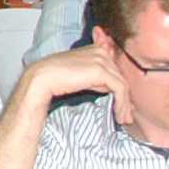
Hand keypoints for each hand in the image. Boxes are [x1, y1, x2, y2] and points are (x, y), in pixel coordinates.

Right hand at [13, 44, 127, 124]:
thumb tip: (110, 89)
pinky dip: (122, 104)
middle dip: (126, 98)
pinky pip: (120, 89)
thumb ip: (97, 78)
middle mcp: (100, 52)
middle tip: (126, 116)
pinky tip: (119, 115)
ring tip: (123, 119)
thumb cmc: (56, 79)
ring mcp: (101, 60)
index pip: (116, 69)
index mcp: (95, 49)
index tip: (124, 104)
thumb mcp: (81, 75)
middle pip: (121, 77)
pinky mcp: (101, 71)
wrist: (41, 79)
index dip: (121, 87)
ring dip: (125, 104)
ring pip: (123, 84)